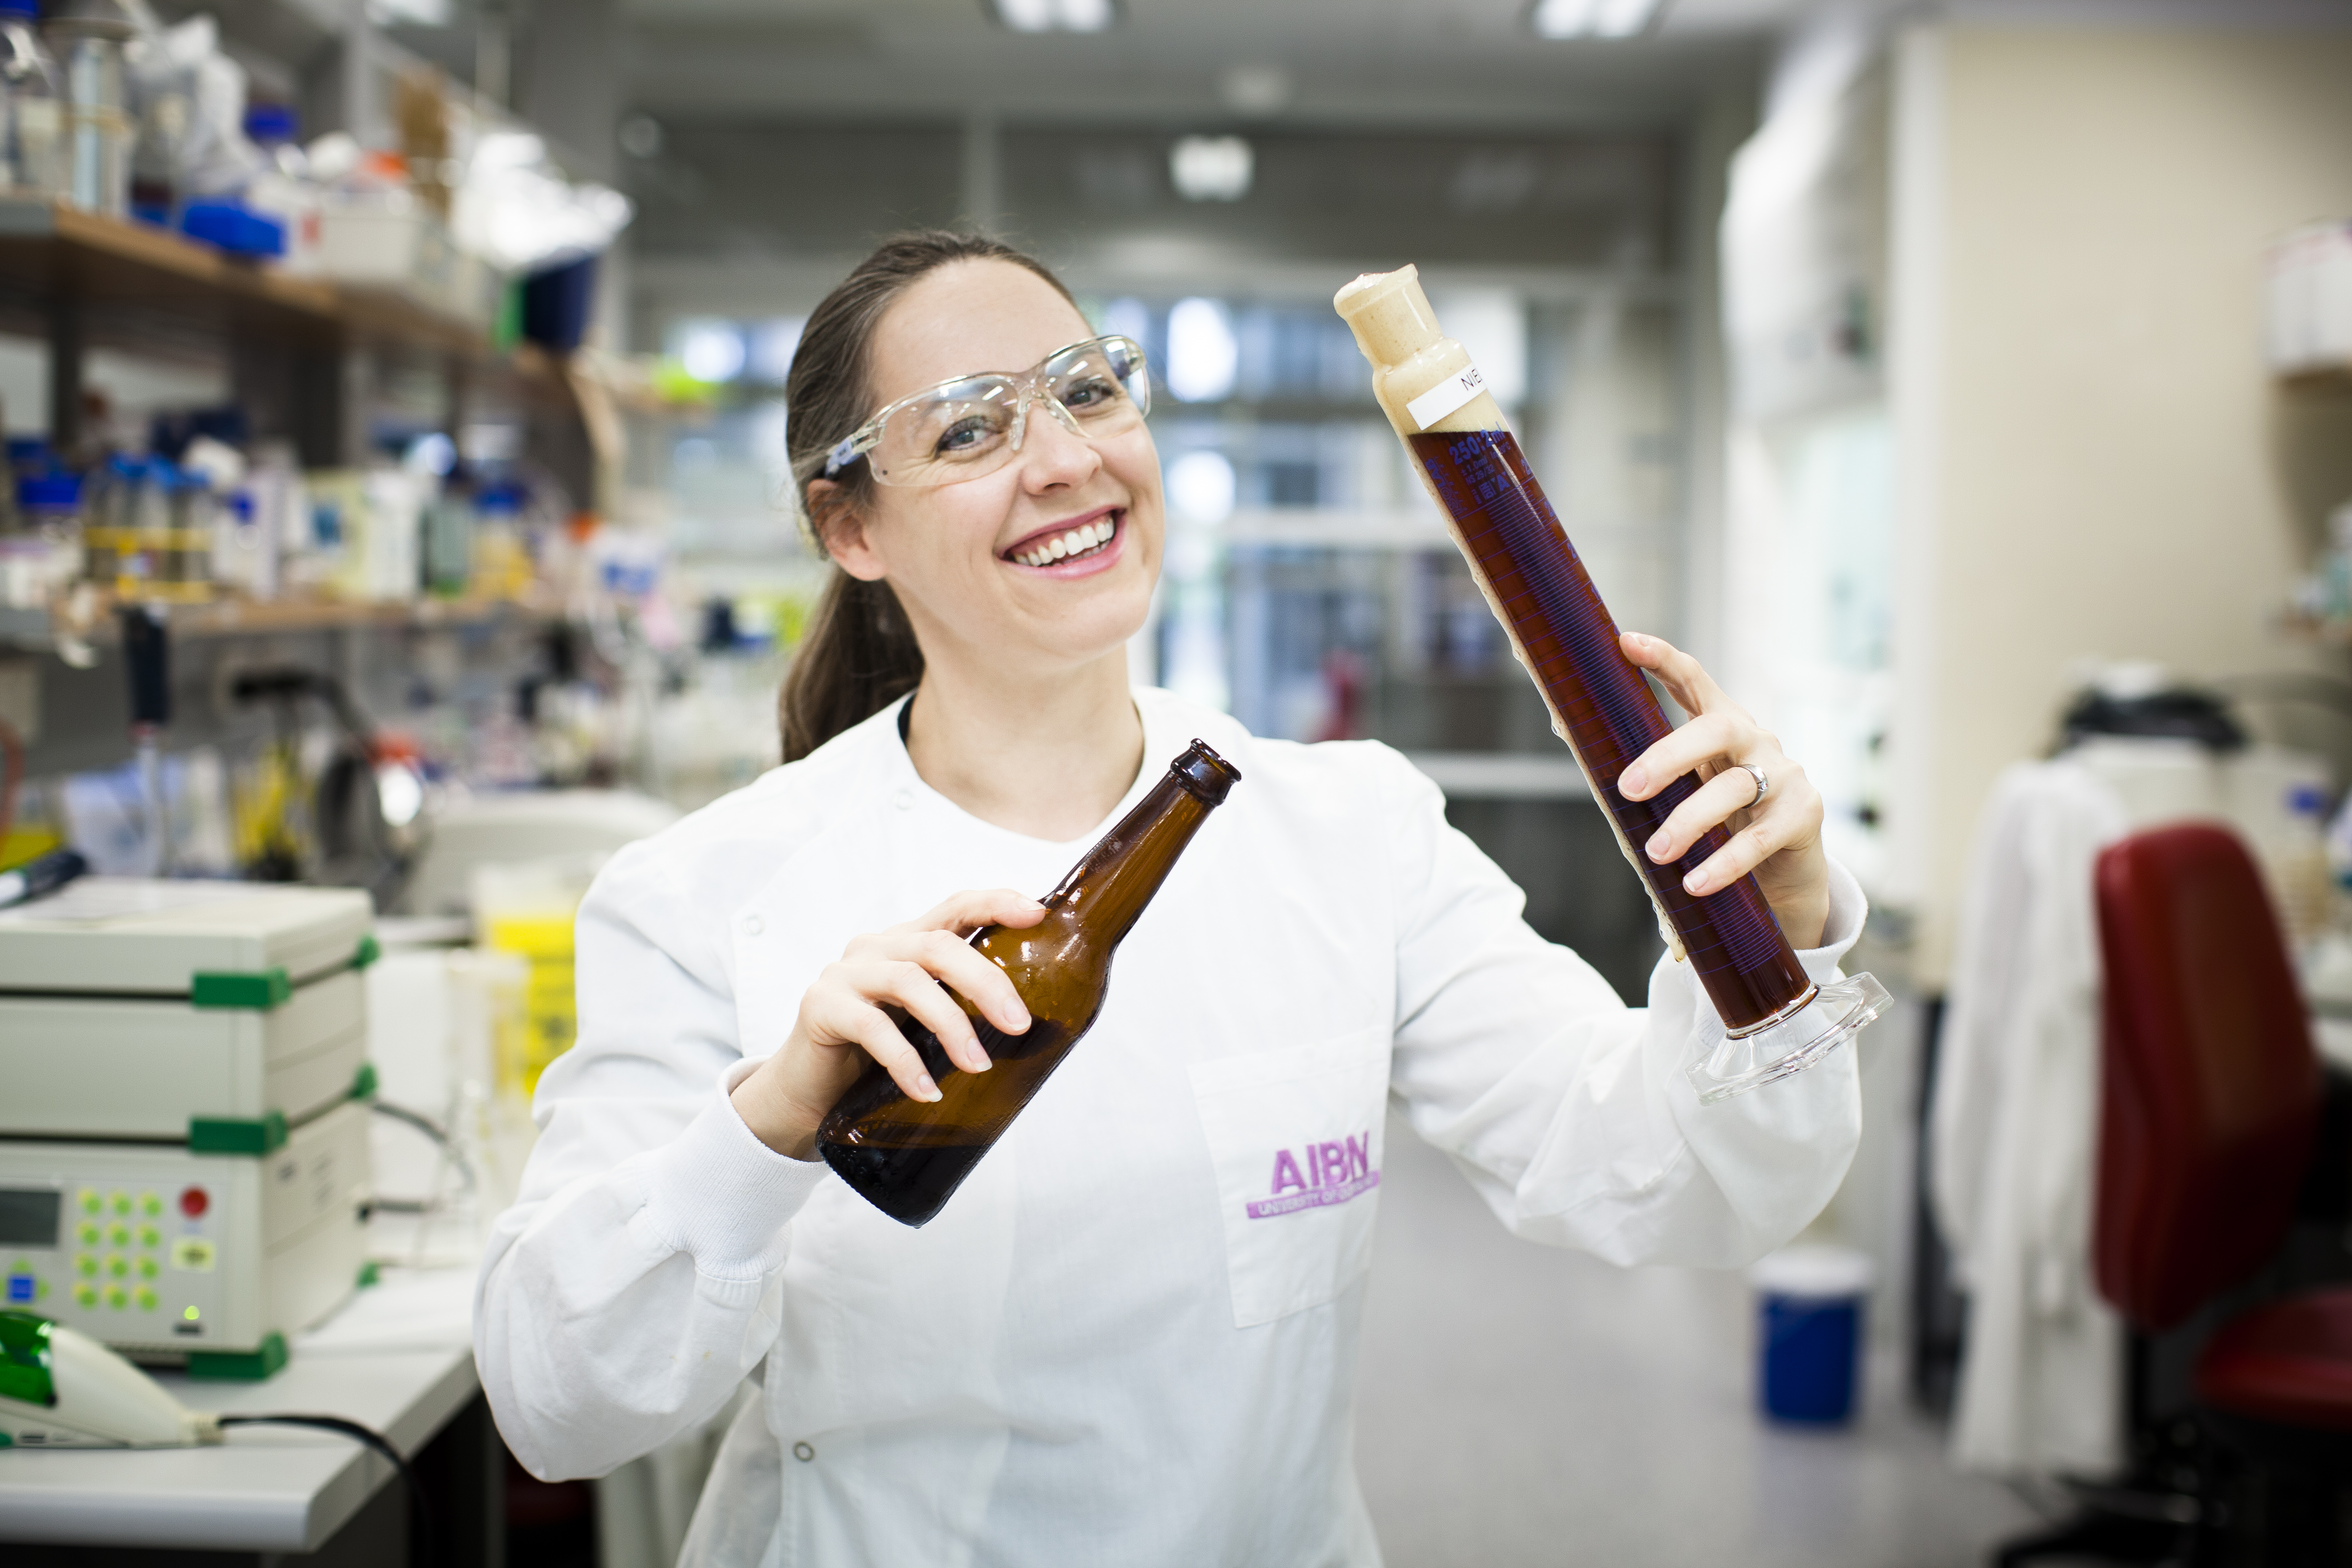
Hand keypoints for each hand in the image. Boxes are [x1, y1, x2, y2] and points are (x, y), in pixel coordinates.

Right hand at [730, 890, 1046, 1159]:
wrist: (806, 1091)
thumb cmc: (872, 1054)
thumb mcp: (922, 1023)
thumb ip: (958, 1009)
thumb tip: (1026, 1028)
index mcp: (906, 942)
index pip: (955, 908)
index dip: (995, 903)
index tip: (1036, 913)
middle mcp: (876, 947)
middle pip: (939, 945)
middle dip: (986, 982)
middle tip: (1018, 1025)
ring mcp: (845, 974)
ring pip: (909, 980)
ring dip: (952, 1024)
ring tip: (978, 1065)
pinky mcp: (821, 1007)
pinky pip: (872, 1028)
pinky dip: (906, 1061)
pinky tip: (926, 1090)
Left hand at [1612, 632, 1829, 947]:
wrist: (1781, 879)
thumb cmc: (1716, 828)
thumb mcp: (1678, 796)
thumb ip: (1640, 772)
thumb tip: (1563, 726)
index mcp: (1720, 726)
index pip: (1693, 681)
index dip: (1662, 659)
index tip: (1625, 643)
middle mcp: (1755, 740)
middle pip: (1714, 729)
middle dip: (1668, 756)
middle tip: (1628, 788)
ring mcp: (1785, 773)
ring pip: (1734, 787)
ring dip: (1689, 821)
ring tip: (1657, 853)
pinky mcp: (1804, 814)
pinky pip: (1759, 837)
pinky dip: (1724, 862)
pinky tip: (1695, 882)